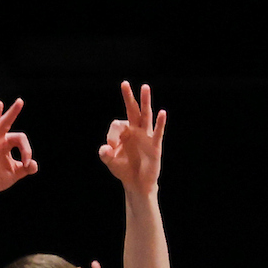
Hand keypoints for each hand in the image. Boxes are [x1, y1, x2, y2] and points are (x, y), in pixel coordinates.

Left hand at [97, 81, 165, 196]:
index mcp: (125, 132)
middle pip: (133, 110)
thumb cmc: (124, 170)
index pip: (118, 124)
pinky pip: (158, 132)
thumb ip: (106, 154)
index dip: (112, 135)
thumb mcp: (111, 162)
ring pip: (146, 115)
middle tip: (124, 83)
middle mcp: (136, 131)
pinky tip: (162, 112)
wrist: (137, 184)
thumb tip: (105, 148)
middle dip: (128, 97)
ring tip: (144, 87)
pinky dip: (160, 122)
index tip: (111, 148)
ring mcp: (146, 136)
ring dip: (145, 102)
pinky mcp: (155, 145)